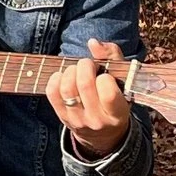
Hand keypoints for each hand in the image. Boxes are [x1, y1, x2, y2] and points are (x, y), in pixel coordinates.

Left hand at [49, 39, 132, 156]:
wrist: (102, 133)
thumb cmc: (115, 99)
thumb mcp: (123, 81)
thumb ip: (112, 57)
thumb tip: (93, 42)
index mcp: (118, 113)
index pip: (109, 94)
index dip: (104, 78)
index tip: (103, 74)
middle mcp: (98, 120)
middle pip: (84, 86)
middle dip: (85, 66)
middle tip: (87, 64)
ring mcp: (78, 120)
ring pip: (67, 89)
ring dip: (70, 72)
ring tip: (76, 70)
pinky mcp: (62, 117)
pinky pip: (52, 94)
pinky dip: (55, 79)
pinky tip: (63, 75)